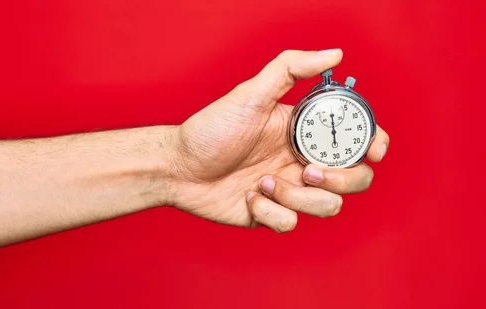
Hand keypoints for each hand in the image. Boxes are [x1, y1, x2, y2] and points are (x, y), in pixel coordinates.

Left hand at [166, 49, 389, 232]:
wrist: (177, 167)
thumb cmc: (211, 128)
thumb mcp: (250, 94)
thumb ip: (290, 69)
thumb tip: (335, 52)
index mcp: (305, 133)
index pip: (356, 140)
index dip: (374, 146)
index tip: (372, 150)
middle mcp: (302, 162)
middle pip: (354, 179)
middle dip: (339, 180)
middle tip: (307, 171)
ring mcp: (289, 190)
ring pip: (327, 207)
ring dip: (296, 197)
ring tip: (262, 181)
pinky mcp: (272, 214)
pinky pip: (291, 225)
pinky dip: (269, 212)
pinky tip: (249, 196)